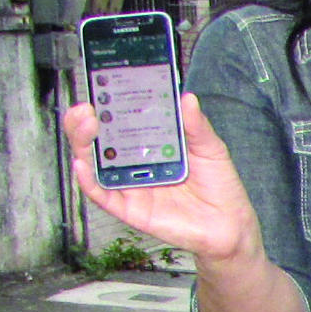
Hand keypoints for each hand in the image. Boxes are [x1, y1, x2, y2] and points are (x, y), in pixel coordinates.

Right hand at [64, 92, 261, 262]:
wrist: (228, 224)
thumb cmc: (219, 185)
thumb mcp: (211, 149)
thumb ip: (197, 126)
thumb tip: (186, 97)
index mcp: (152, 145)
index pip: (122, 122)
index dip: (107, 105)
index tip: (100, 86)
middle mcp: (135, 163)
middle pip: (99, 141)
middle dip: (85, 121)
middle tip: (86, 107)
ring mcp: (129, 185)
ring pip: (93, 164)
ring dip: (82, 143)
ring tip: (84, 124)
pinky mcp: (128, 208)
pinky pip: (101, 194)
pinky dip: (87, 179)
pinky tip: (82, 163)